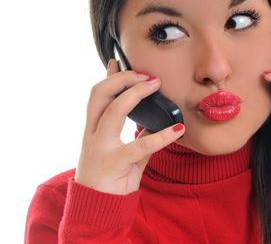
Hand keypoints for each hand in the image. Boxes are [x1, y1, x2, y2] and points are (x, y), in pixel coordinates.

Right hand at [74, 59, 184, 194]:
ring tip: (155, 86)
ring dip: (135, 94)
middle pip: (99, 95)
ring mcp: (101, 147)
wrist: (96, 209)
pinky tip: (177, 128)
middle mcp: (93, 134)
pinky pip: (140, 145)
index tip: (117, 61)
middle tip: (144, 74)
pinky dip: (162, 135)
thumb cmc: (108, 178)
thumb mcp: (120, 151)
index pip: (97, 96)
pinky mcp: (115, 163)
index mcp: (93, 129)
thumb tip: (151, 120)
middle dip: (121, 79)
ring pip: (113, 111)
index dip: (108, 77)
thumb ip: (135, 134)